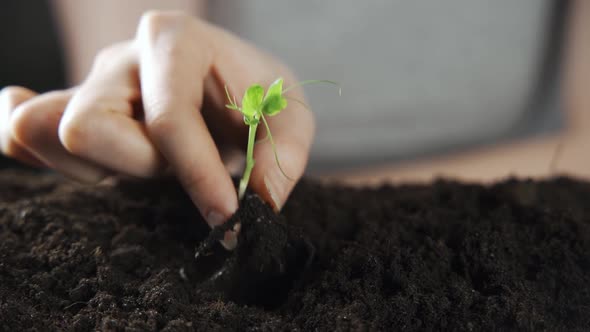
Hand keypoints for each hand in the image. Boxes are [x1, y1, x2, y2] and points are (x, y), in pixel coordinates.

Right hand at [0, 11, 314, 246]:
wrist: (235, 85)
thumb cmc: (260, 95)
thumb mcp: (292, 115)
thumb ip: (282, 156)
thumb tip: (257, 203)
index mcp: (176, 40)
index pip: (167, 117)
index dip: (197, 174)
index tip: (228, 216)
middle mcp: (121, 58)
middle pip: (87, 128)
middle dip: (140, 167)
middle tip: (180, 170)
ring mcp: (90, 84)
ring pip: (47, 137)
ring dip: (103, 172)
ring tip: (152, 165)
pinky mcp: (74, 113)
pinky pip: (23, 135)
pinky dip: (38, 157)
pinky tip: (83, 164)